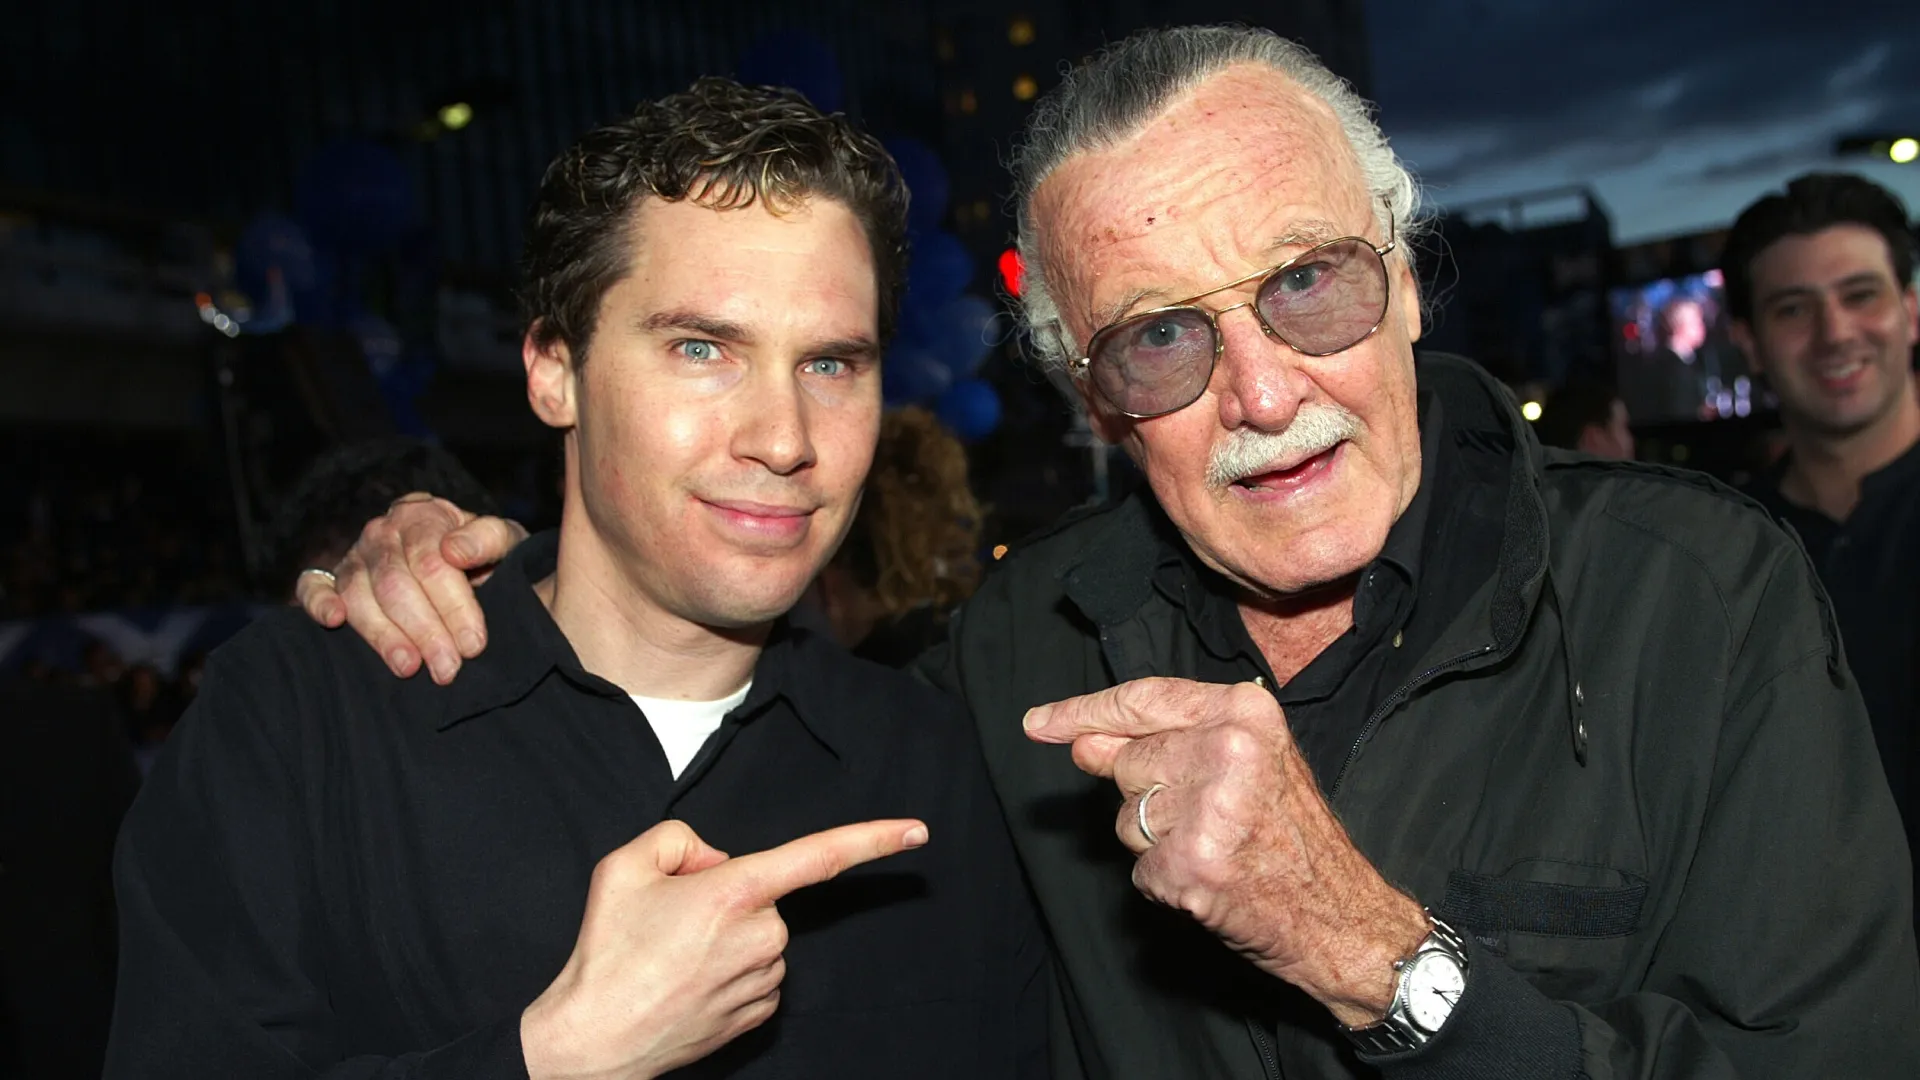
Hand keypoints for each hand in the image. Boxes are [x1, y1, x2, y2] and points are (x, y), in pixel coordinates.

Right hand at [294, 492, 526, 683]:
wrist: (469, 568)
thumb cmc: (488, 558)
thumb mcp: (506, 543)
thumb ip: (491, 539)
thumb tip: (456, 550)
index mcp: (424, 515)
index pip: (432, 561)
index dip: (454, 605)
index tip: (474, 643)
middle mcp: (383, 531)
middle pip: (396, 584)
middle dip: (425, 631)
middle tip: (447, 669)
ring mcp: (354, 555)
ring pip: (359, 595)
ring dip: (383, 635)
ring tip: (409, 668)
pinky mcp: (331, 579)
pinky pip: (312, 586)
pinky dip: (317, 602)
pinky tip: (333, 621)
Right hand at [522, 817, 929, 1079]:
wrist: (594, 1039)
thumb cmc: (608, 953)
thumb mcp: (625, 865)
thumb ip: (680, 838)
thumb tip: (716, 862)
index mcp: (737, 892)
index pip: (821, 856)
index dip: (874, 840)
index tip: (917, 832)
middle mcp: (762, 937)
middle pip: (764, 896)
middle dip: (728, 895)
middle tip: (671, 918)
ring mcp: (764, 980)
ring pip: (761, 937)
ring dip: (726, 937)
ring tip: (671, 956)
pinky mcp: (759, 1014)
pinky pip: (757, 974)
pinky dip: (728, 970)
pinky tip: (688, 981)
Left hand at [1023, 677, 1428, 1026]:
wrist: (1344, 917)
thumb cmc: (1294, 837)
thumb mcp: (1245, 764)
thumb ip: (1165, 744)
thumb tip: (1081, 741)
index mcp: (1245, 713)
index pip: (1142, 700)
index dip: (1082, 711)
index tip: (1038, 722)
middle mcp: (1226, 750)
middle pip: (1128, 764)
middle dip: (1150, 795)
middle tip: (1211, 819)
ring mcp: (1207, 809)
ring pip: (1127, 819)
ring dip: (1157, 842)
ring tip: (1218, 850)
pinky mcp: (1191, 864)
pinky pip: (1139, 868)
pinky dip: (1165, 882)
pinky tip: (1212, 883)